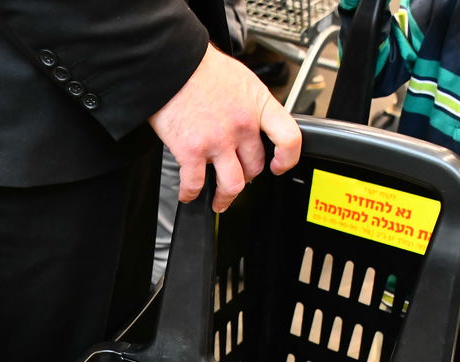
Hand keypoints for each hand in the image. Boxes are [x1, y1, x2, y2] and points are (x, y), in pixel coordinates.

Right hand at [148, 44, 302, 212]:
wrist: (171, 63)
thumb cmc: (200, 67)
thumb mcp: (240, 79)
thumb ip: (250, 104)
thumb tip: (251, 122)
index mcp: (258, 105)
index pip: (289, 138)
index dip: (287, 158)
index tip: (279, 166)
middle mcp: (242, 125)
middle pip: (255, 166)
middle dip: (246, 178)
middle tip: (237, 180)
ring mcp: (218, 140)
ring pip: (231, 185)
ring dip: (224, 198)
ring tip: (218, 200)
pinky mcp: (192, 151)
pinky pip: (195, 184)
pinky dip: (190, 194)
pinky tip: (187, 192)